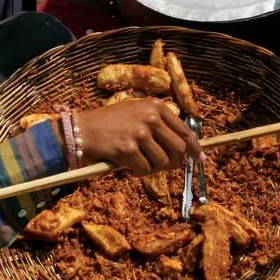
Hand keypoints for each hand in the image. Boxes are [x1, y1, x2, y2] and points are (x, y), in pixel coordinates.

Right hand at [76, 98, 202, 175]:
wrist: (80, 130)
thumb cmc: (109, 124)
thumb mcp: (136, 113)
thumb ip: (159, 126)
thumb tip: (184, 150)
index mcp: (155, 106)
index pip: (184, 130)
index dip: (194, 147)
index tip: (199, 158)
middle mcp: (150, 117)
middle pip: (179, 148)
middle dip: (175, 162)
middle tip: (165, 167)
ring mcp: (140, 133)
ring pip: (163, 162)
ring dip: (153, 168)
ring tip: (139, 163)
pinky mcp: (128, 149)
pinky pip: (145, 170)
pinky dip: (138, 172)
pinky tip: (128, 166)